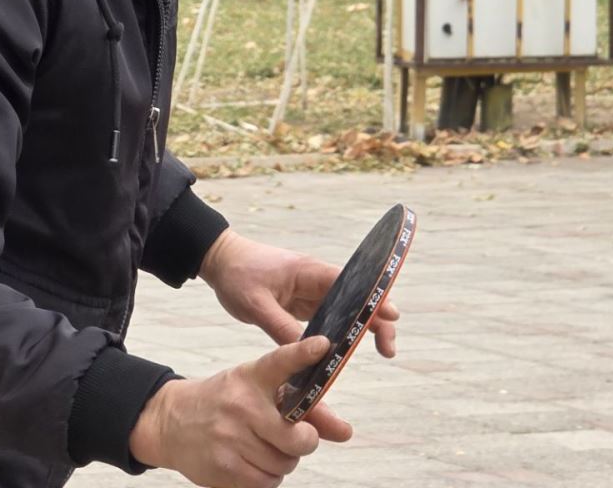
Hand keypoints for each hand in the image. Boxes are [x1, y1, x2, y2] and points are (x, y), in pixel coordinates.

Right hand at [128, 337, 351, 487]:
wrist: (170, 421)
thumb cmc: (224, 403)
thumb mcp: (254, 391)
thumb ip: (302, 409)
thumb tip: (346, 432)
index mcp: (251, 378)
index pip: (280, 363)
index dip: (303, 354)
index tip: (323, 345)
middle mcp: (242, 405)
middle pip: (298, 438)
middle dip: (304, 442)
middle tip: (297, 438)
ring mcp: (232, 437)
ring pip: (285, 464)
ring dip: (282, 461)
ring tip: (261, 447)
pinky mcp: (225, 466)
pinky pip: (267, 482)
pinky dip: (267, 478)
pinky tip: (251, 462)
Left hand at [198, 230, 398, 355]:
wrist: (219, 261)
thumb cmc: (237, 274)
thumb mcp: (255, 304)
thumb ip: (280, 327)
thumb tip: (306, 352)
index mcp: (308, 271)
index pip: (349, 283)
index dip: (372, 298)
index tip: (392, 315)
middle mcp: (315, 280)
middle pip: (356, 298)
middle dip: (377, 319)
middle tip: (390, 348)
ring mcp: (310, 291)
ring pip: (346, 310)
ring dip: (364, 327)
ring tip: (385, 350)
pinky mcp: (302, 303)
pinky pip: (329, 318)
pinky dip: (343, 331)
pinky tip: (351, 349)